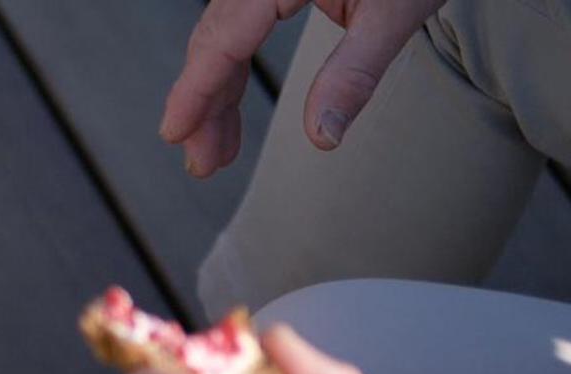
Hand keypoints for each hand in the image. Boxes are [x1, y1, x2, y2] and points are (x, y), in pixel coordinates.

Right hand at [160, 0, 447, 176]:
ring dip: (215, 96)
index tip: (175, 131)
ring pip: (222, 39)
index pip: (226, 35)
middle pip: (216, 39)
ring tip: (217, 151)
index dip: (197, 87)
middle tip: (203, 162)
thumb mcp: (395, 13)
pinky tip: (227, 109)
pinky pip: (238, 29)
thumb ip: (354, 72)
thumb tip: (322, 137)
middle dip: (205, 104)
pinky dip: (231, 72)